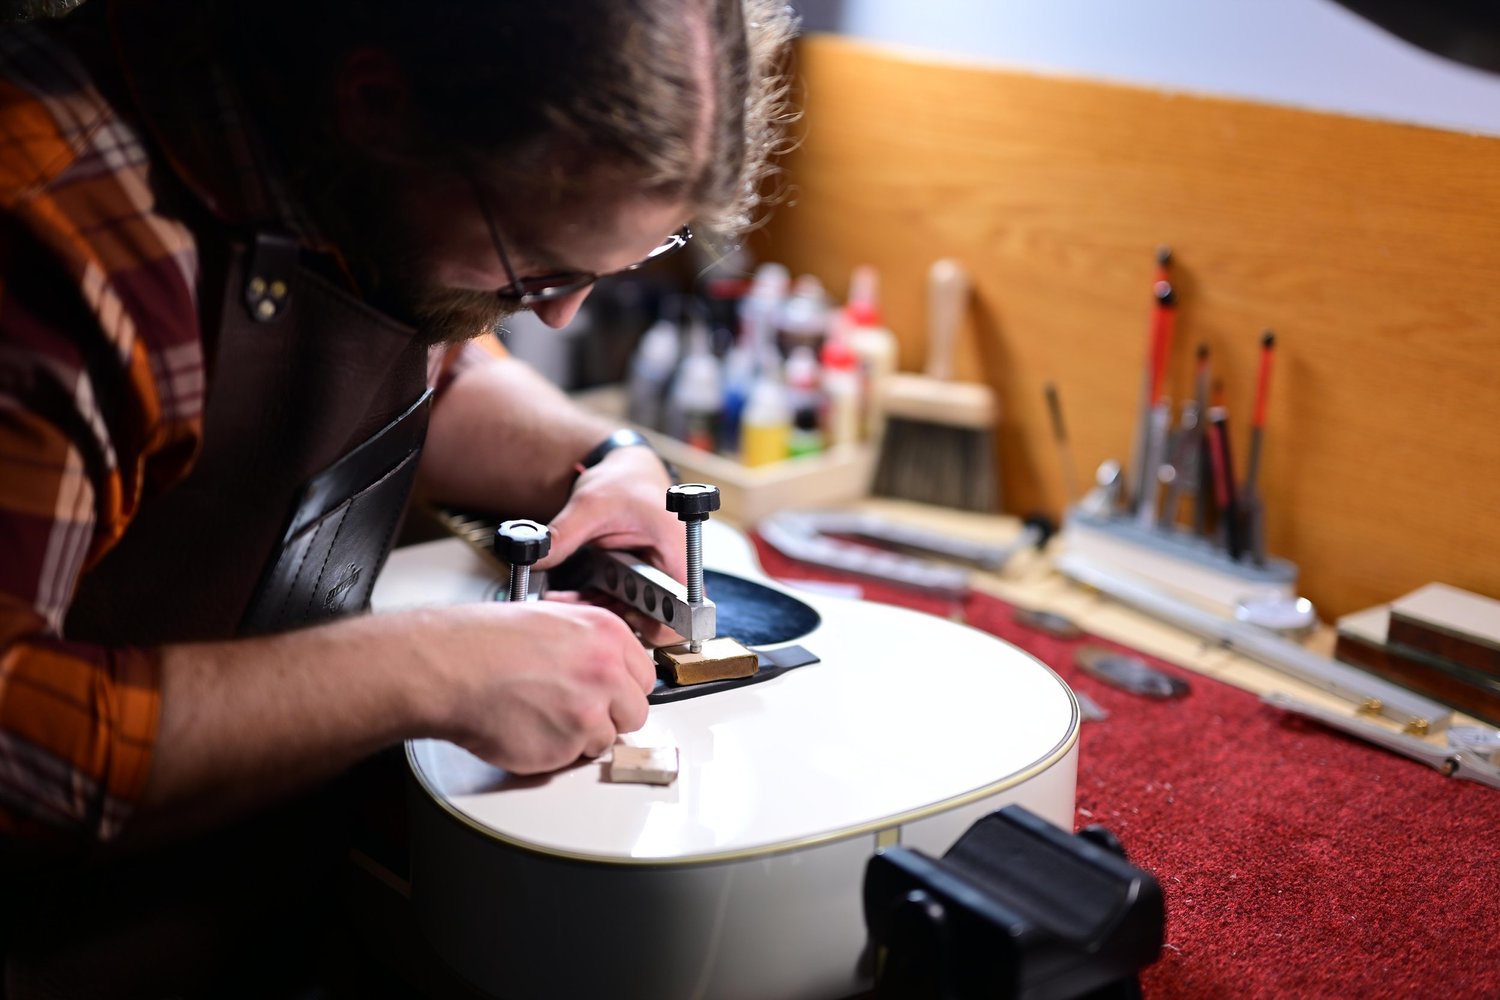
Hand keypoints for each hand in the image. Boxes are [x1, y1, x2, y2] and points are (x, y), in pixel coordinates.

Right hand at [416, 600, 655, 773]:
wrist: (451, 667)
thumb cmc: (485, 642)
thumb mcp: (552, 618)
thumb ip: (589, 644)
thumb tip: (606, 664)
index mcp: (606, 633)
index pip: (643, 674)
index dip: (622, 688)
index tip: (609, 694)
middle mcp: (606, 671)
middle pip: (635, 712)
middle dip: (609, 716)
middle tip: (575, 710)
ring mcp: (590, 711)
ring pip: (606, 739)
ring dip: (580, 736)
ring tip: (543, 716)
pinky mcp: (569, 745)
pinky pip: (575, 758)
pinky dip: (556, 752)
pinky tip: (531, 729)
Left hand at [534, 445, 685, 645]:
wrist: (624, 471)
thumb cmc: (626, 479)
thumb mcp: (592, 503)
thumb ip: (564, 533)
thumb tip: (536, 558)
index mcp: (678, 552)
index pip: (683, 610)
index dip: (657, 626)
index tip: (620, 618)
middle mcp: (670, 571)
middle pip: (655, 619)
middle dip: (615, 621)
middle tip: (580, 613)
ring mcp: (652, 579)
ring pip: (631, 616)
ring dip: (598, 614)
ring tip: (562, 601)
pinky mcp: (634, 581)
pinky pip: (616, 604)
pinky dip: (593, 604)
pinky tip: (567, 596)